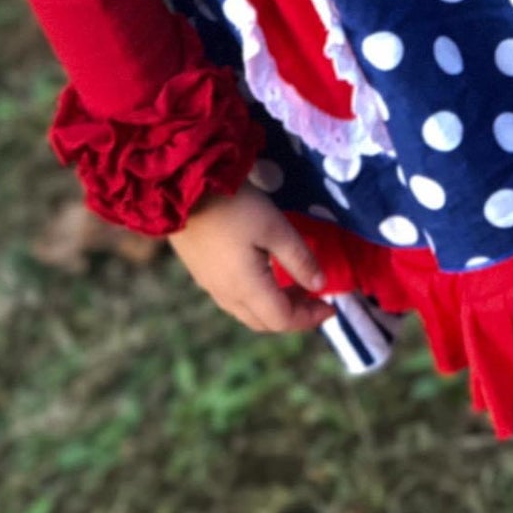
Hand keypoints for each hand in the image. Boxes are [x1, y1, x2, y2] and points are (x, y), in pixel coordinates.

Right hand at [170, 183, 333, 333]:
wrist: (181, 190)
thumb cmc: (234, 206)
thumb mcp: (275, 228)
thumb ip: (299, 259)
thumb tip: (319, 286)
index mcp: (247, 289)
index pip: (283, 319)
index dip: (309, 318)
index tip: (331, 307)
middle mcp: (227, 295)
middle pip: (264, 322)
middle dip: (293, 315)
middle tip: (315, 298)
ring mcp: (211, 285)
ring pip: (247, 313)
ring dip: (274, 307)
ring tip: (294, 287)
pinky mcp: (201, 273)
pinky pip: (234, 299)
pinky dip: (257, 298)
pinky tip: (264, 276)